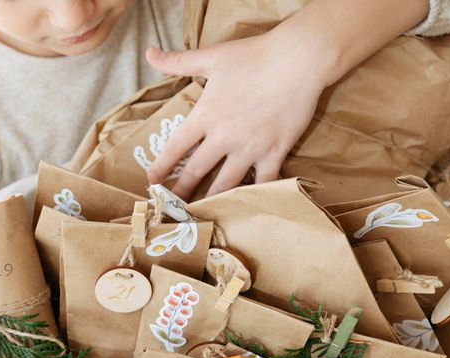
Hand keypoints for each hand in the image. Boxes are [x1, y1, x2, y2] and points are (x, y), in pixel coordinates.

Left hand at [144, 34, 329, 200]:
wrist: (299, 59)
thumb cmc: (255, 55)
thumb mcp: (212, 56)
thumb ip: (178, 61)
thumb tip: (150, 53)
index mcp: (206, 114)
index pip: (176, 146)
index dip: (161, 166)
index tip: (152, 180)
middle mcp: (224, 136)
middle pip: (196, 171)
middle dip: (181, 191)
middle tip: (171, 206)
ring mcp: (249, 148)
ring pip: (225, 183)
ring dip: (211, 200)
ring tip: (202, 213)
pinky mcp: (274, 153)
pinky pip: (262, 182)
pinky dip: (255, 196)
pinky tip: (247, 207)